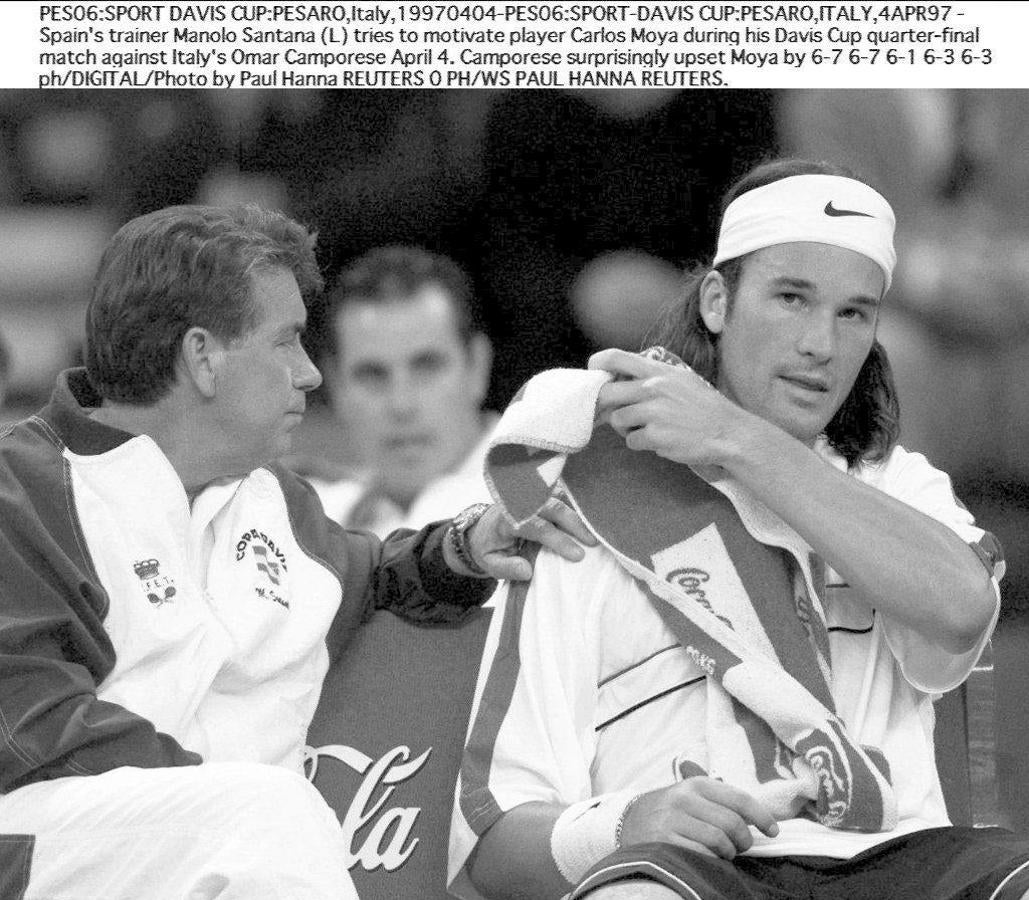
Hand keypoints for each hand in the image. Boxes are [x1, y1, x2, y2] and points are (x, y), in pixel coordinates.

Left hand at [467, 499, 596, 580]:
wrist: (483, 527)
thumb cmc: (490, 547)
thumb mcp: (490, 563)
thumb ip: (507, 568)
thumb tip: (527, 571)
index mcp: (507, 519)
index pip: (535, 527)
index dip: (557, 540)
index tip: (578, 555)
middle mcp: (520, 502)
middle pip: (551, 507)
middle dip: (574, 523)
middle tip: (594, 542)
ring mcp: (532, 496)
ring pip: (559, 497)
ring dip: (579, 511)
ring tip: (600, 528)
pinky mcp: (541, 494)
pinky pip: (562, 494)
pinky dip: (578, 502)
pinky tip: (594, 514)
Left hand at [589, 348, 750, 468]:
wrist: (728, 432)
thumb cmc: (703, 407)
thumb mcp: (680, 380)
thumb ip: (652, 377)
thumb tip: (620, 381)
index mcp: (659, 371)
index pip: (615, 357)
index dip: (597, 364)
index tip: (593, 374)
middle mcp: (653, 388)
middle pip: (606, 394)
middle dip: (605, 407)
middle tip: (615, 413)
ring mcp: (653, 412)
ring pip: (617, 420)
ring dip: (626, 428)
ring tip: (646, 429)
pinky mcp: (656, 436)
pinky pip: (631, 441)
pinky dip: (641, 444)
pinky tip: (659, 440)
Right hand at [619, 778, 778, 859]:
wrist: (630, 820)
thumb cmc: (672, 809)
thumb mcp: (692, 795)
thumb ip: (721, 801)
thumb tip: (759, 817)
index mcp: (697, 784)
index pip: (739, 798)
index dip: (762, 816)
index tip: (773, 830)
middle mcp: (684, 798)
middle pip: (732, 823)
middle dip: (744, 840)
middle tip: (742, 846)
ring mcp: (672, 819)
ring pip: (719, 840)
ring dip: (728, 853)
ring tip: (724, 853)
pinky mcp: (664, 841)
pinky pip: (702, 855)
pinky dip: (712, 861)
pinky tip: (708, 859)